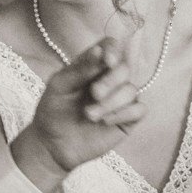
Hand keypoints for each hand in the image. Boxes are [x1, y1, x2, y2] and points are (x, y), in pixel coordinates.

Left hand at [13, 38, 144, 189]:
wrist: (52, 145)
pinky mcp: (126, 119)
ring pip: (131, 90)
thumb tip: (99, 51)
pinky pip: (139, 110)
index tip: (107, 60)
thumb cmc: (52, 111)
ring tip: (89, 115)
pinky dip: (124, 113)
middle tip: (94, 93)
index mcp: (92, 66)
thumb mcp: (59, 86)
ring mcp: (119, 100)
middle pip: (125, 68)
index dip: (113, 50)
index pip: (110, 47)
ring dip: (111, 102)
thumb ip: (79, 69)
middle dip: (111, 81)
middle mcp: (109, 80)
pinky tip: (105, 121)